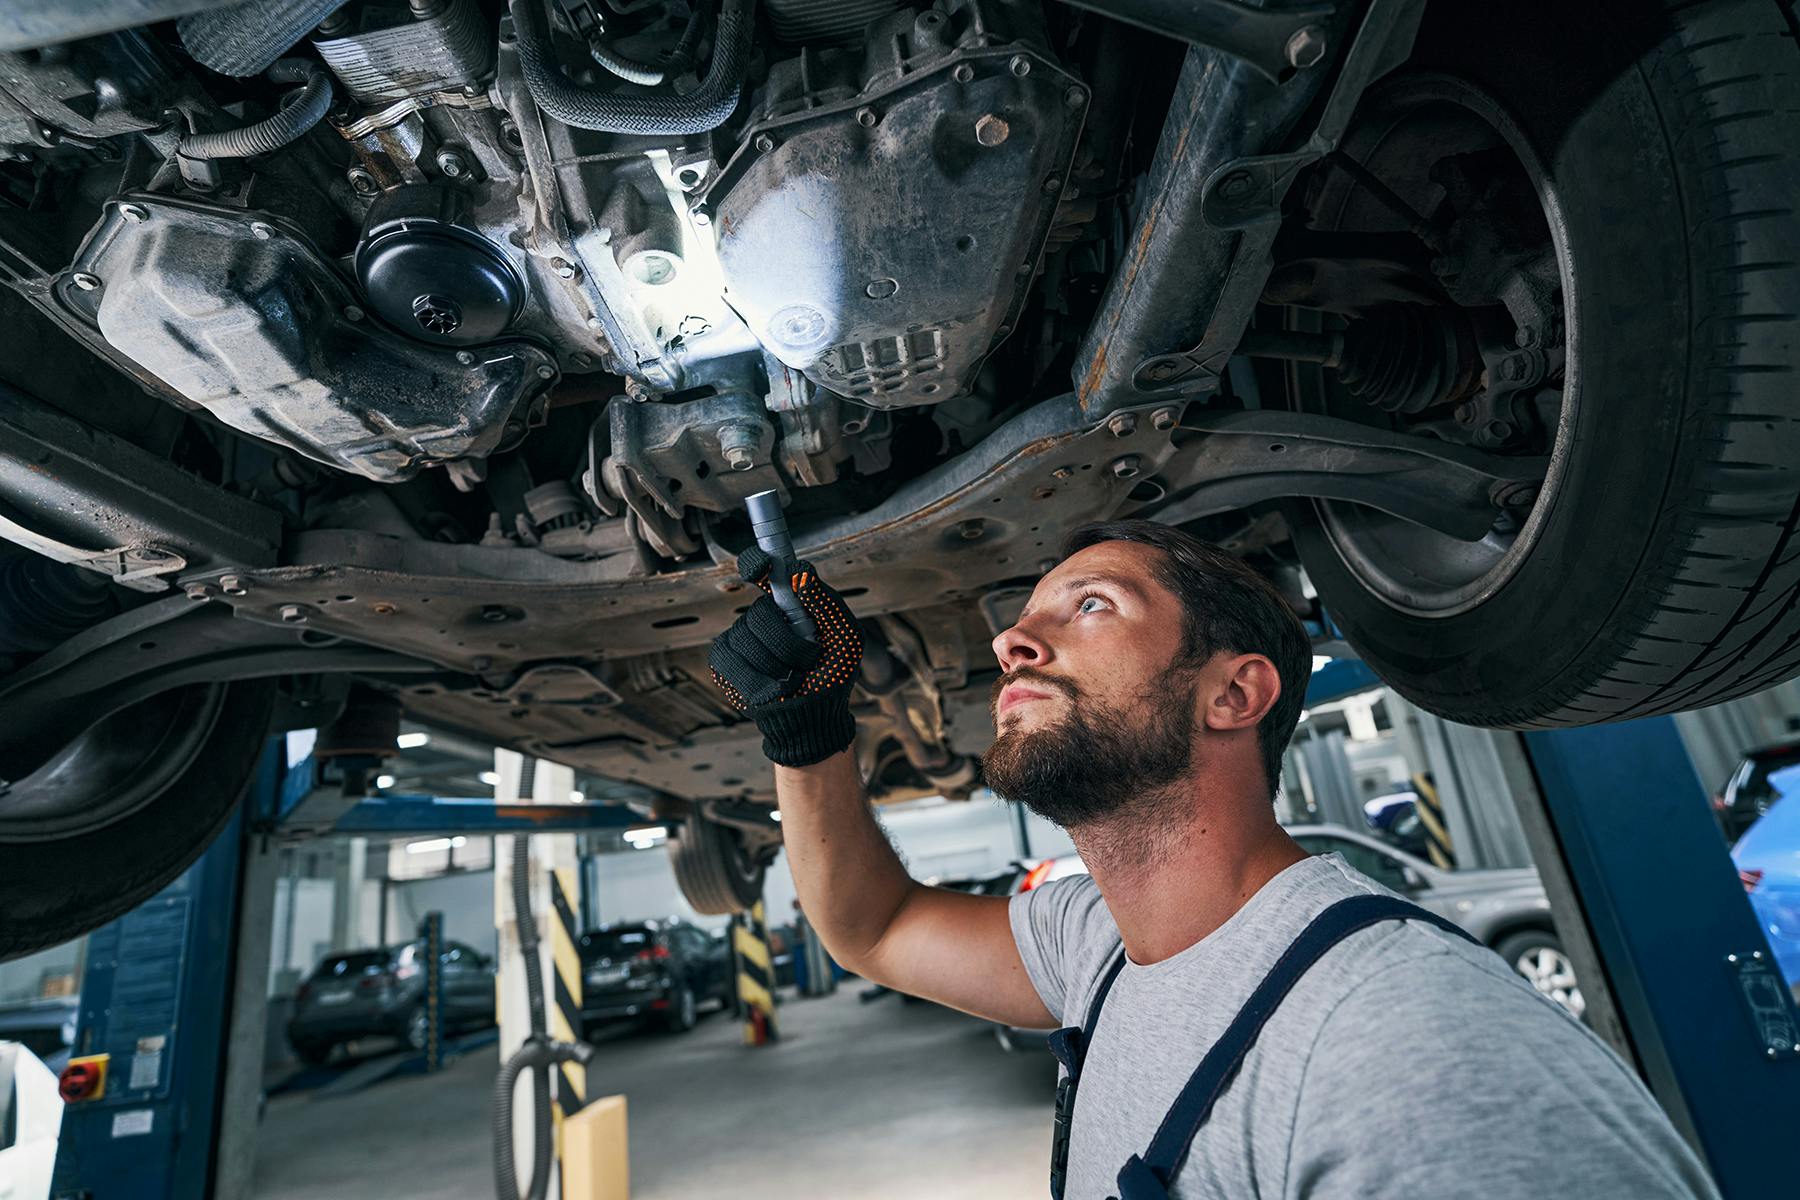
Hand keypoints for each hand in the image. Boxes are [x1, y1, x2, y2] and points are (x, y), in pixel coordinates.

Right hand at [708, 546, 862, 766]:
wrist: (814, 716)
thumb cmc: (832, 674)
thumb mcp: (845, 637)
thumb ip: (827, 604)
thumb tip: (801, 575)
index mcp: (788, 602)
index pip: (764, 569)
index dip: (757, 563)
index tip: (760, 564)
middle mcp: (761, 617)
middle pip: (760, 613)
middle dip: (789, 642)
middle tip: (808, 659)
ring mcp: (739, 639)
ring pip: (746, 641)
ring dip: (778, 666)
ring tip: (792, 678)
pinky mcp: (724, 666)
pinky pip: (731, 664)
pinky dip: (757, 682)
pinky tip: (772, 689)